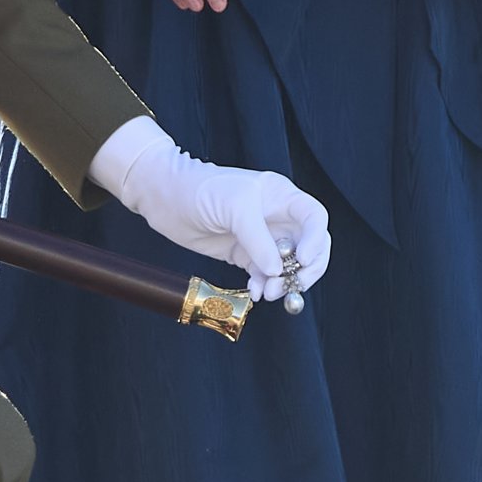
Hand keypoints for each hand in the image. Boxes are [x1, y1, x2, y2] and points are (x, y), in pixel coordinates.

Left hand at [106, 122, 330, 301]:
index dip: (316, 240)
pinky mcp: (243, 254)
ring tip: (269, 292)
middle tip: (294, 285)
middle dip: (306, 268)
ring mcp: (260, 238)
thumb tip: (277, 270)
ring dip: (284, 282)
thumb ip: (259, 238)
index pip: (314, 218)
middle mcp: (275, 217)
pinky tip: (255, 291)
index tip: (302, 260)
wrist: (165, 198)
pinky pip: (264, 275)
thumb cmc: (201, 188)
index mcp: (280, 196)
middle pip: (309, 246)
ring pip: (287, 266)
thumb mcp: (235, 206)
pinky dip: (264, 286)